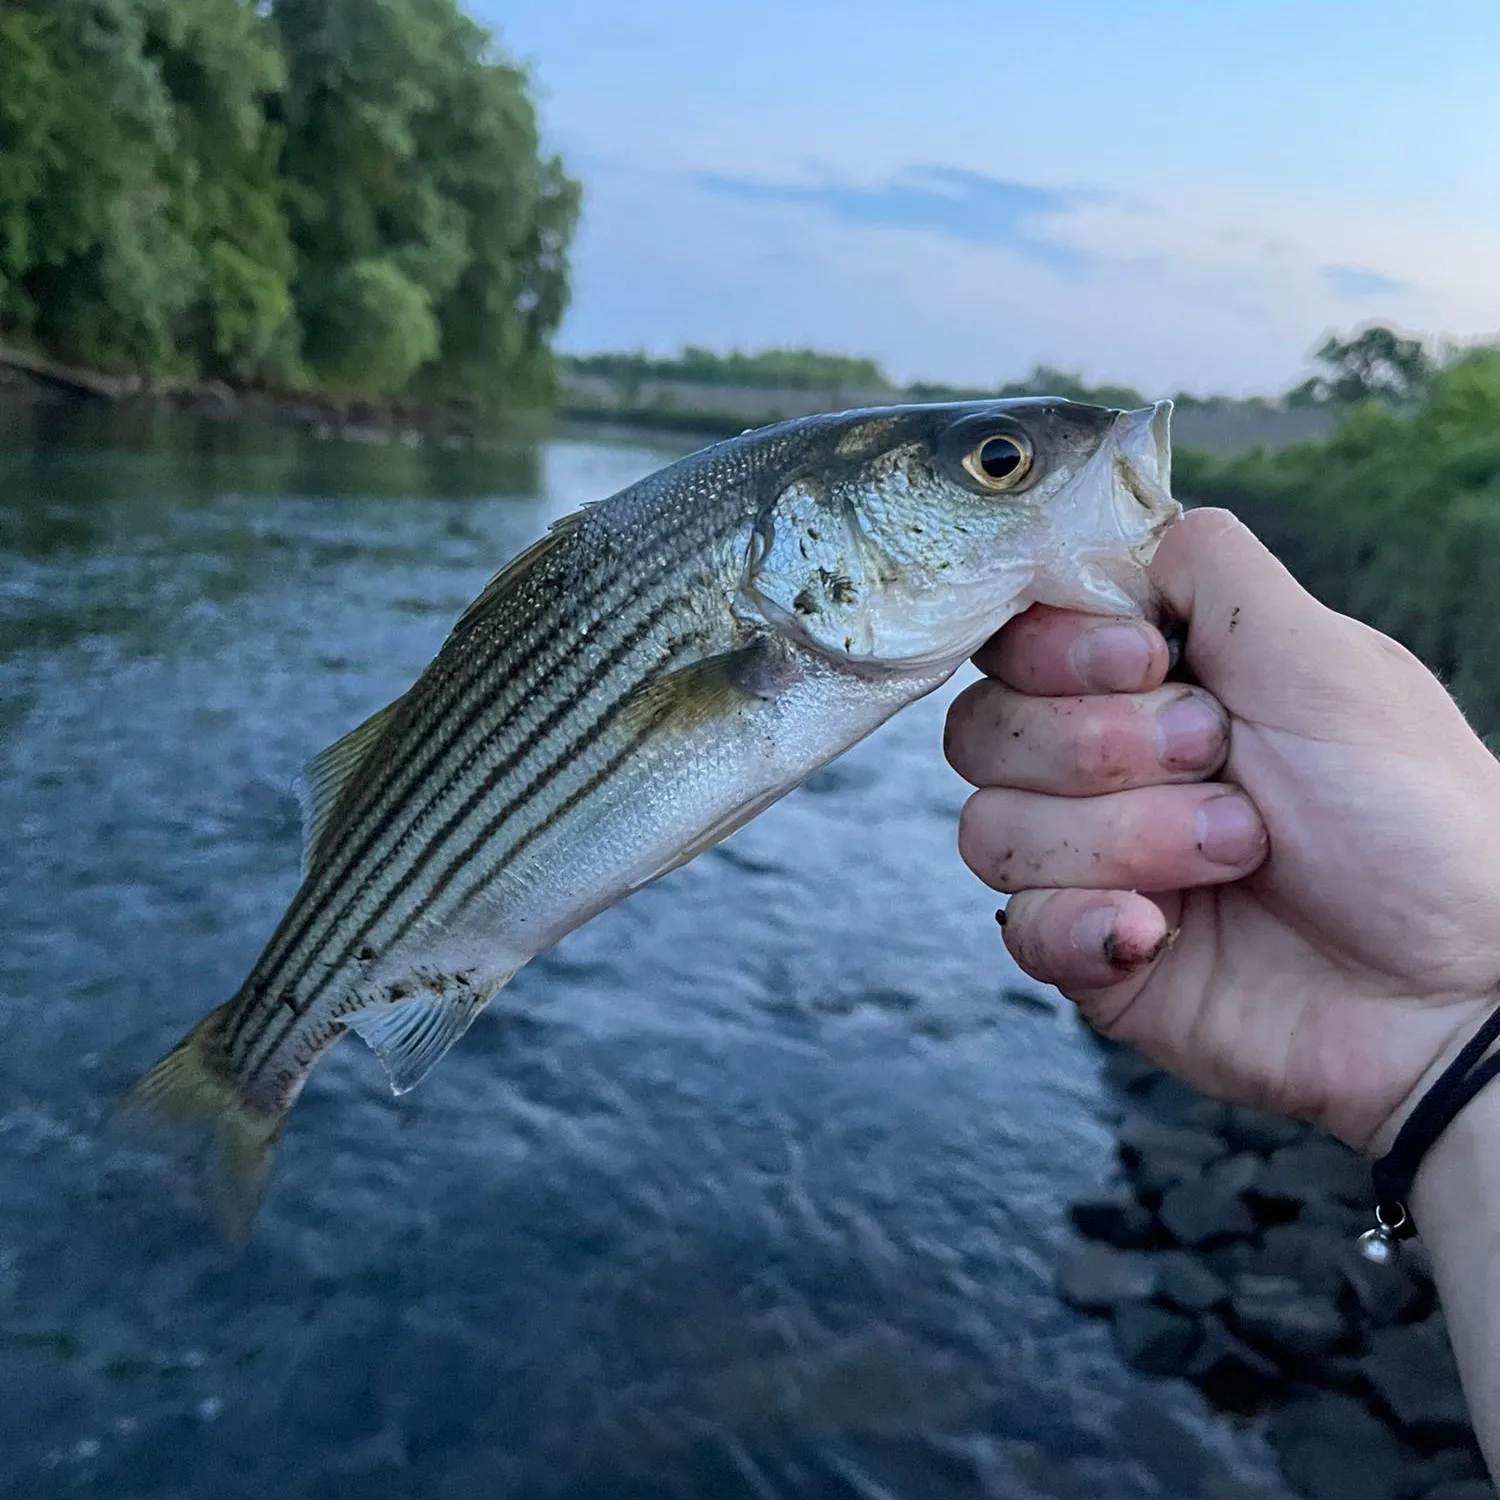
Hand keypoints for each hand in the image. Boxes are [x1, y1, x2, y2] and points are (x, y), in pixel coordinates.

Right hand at [945, 508, 1499, 1152]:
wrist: (1455, 985)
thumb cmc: (1412, 816)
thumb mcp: (1323, 658)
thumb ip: (1214, 571)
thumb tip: (1134, 532)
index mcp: (1152, 684)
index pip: (1015, 640)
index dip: (1053, 650)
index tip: (1146, 660)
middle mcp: (1106, 767)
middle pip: (982, 730)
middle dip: (1098, 747)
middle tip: (1217, 760)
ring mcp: (1092, 862)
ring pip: (991, 828)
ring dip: (1119, 838)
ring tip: (1235, 855)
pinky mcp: (1092, 952)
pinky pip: (1019, 927)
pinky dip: (1086, 923)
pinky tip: (1161, 933)